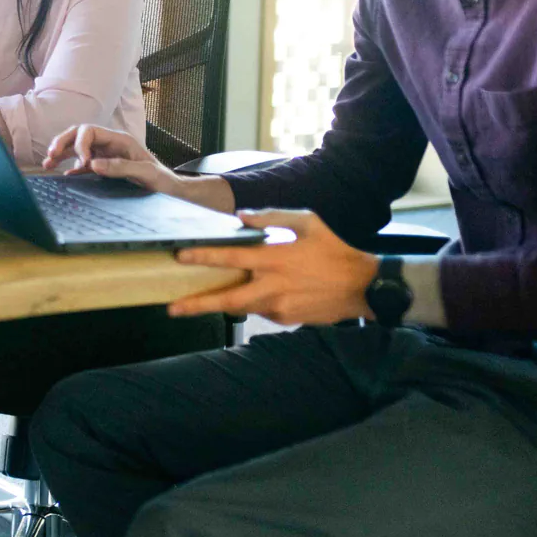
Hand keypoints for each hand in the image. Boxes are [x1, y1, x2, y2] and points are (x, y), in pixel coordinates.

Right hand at [43, 124, 231, 210]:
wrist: (171, 191)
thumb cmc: (162, 180)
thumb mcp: (144, 173)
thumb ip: (119, 167)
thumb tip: (93, 164)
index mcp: (119, 139)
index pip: (91, 131)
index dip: (81, 143)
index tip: (82, 161)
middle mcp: (110, 144)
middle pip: (79, 134)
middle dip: (63, 142)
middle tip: (51, 155)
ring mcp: (106, 155)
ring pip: (77, 147)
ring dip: (62, 152)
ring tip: (47, 162)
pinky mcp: (104, 167)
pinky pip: (82, 163)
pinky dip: (70, 166)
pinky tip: (63, 173)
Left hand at [169, 209, 378, 323]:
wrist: (364, 287)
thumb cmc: (336, 250)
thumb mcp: (308, 222)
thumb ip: (272, 218)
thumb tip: (242, 217)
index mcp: (276, 258)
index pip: (231, 257)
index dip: (204, 257)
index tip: (181, 256)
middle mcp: (273, 285)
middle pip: (227, 299)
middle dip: (198, 305)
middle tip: (172, 309)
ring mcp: (279, 306)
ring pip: (242, 308)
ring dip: (220, 305)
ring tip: (196, 303)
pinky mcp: (286, 319)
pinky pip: (261, 310)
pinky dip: (254, 302)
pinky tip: (258, 293)